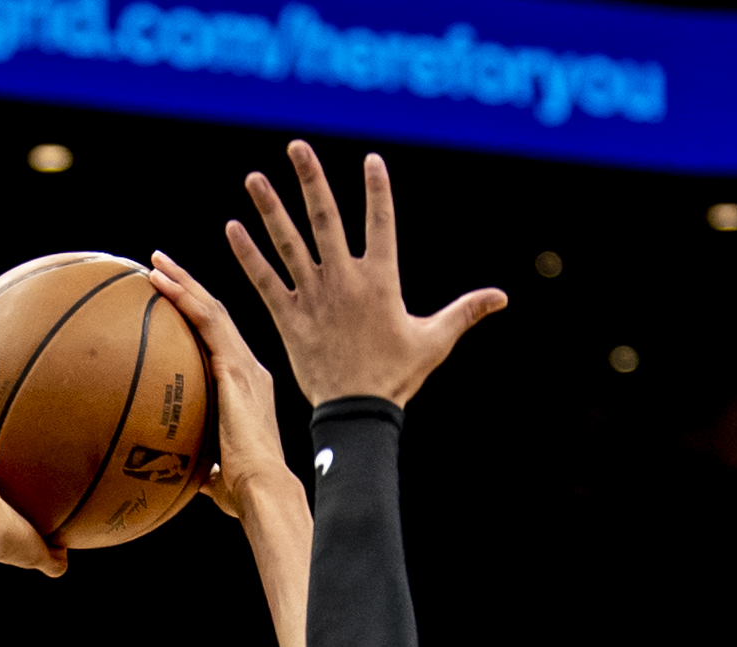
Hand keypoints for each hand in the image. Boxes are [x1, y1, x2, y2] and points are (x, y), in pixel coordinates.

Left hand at [146, 250, 294, 521]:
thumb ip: (204, 470)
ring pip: (212, 309)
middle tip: (159, 266)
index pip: (219, 340)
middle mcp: (249, 368)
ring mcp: (245, 365)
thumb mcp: (216, 475)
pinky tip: (161, 283)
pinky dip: (184, 298)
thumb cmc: (243, 491)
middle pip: (216, 315)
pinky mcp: (236, 368)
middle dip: (189, 286)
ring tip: (156, 262)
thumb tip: (185, 482)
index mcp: (245, 387)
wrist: (262, 488)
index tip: (173, 300)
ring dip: (183, 282)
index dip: (198, 316)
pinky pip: (207, 322)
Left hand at [226, 143, 503, 408]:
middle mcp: (343, 280)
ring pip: (288, 242)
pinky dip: (248, 255)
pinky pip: (264, 280)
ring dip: (270, 208)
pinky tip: (233, 228)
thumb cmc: (397, 376)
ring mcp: (312, 296)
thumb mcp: (436, 340)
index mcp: (380, 280)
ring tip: (254, 178)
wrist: (356, 412)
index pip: (381, 222)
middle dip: (311, 179)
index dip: (377, 190)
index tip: (371, 159)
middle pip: (324, 218)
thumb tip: (503, 297)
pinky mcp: (288, 317)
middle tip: (297, 146)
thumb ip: (465, 311)